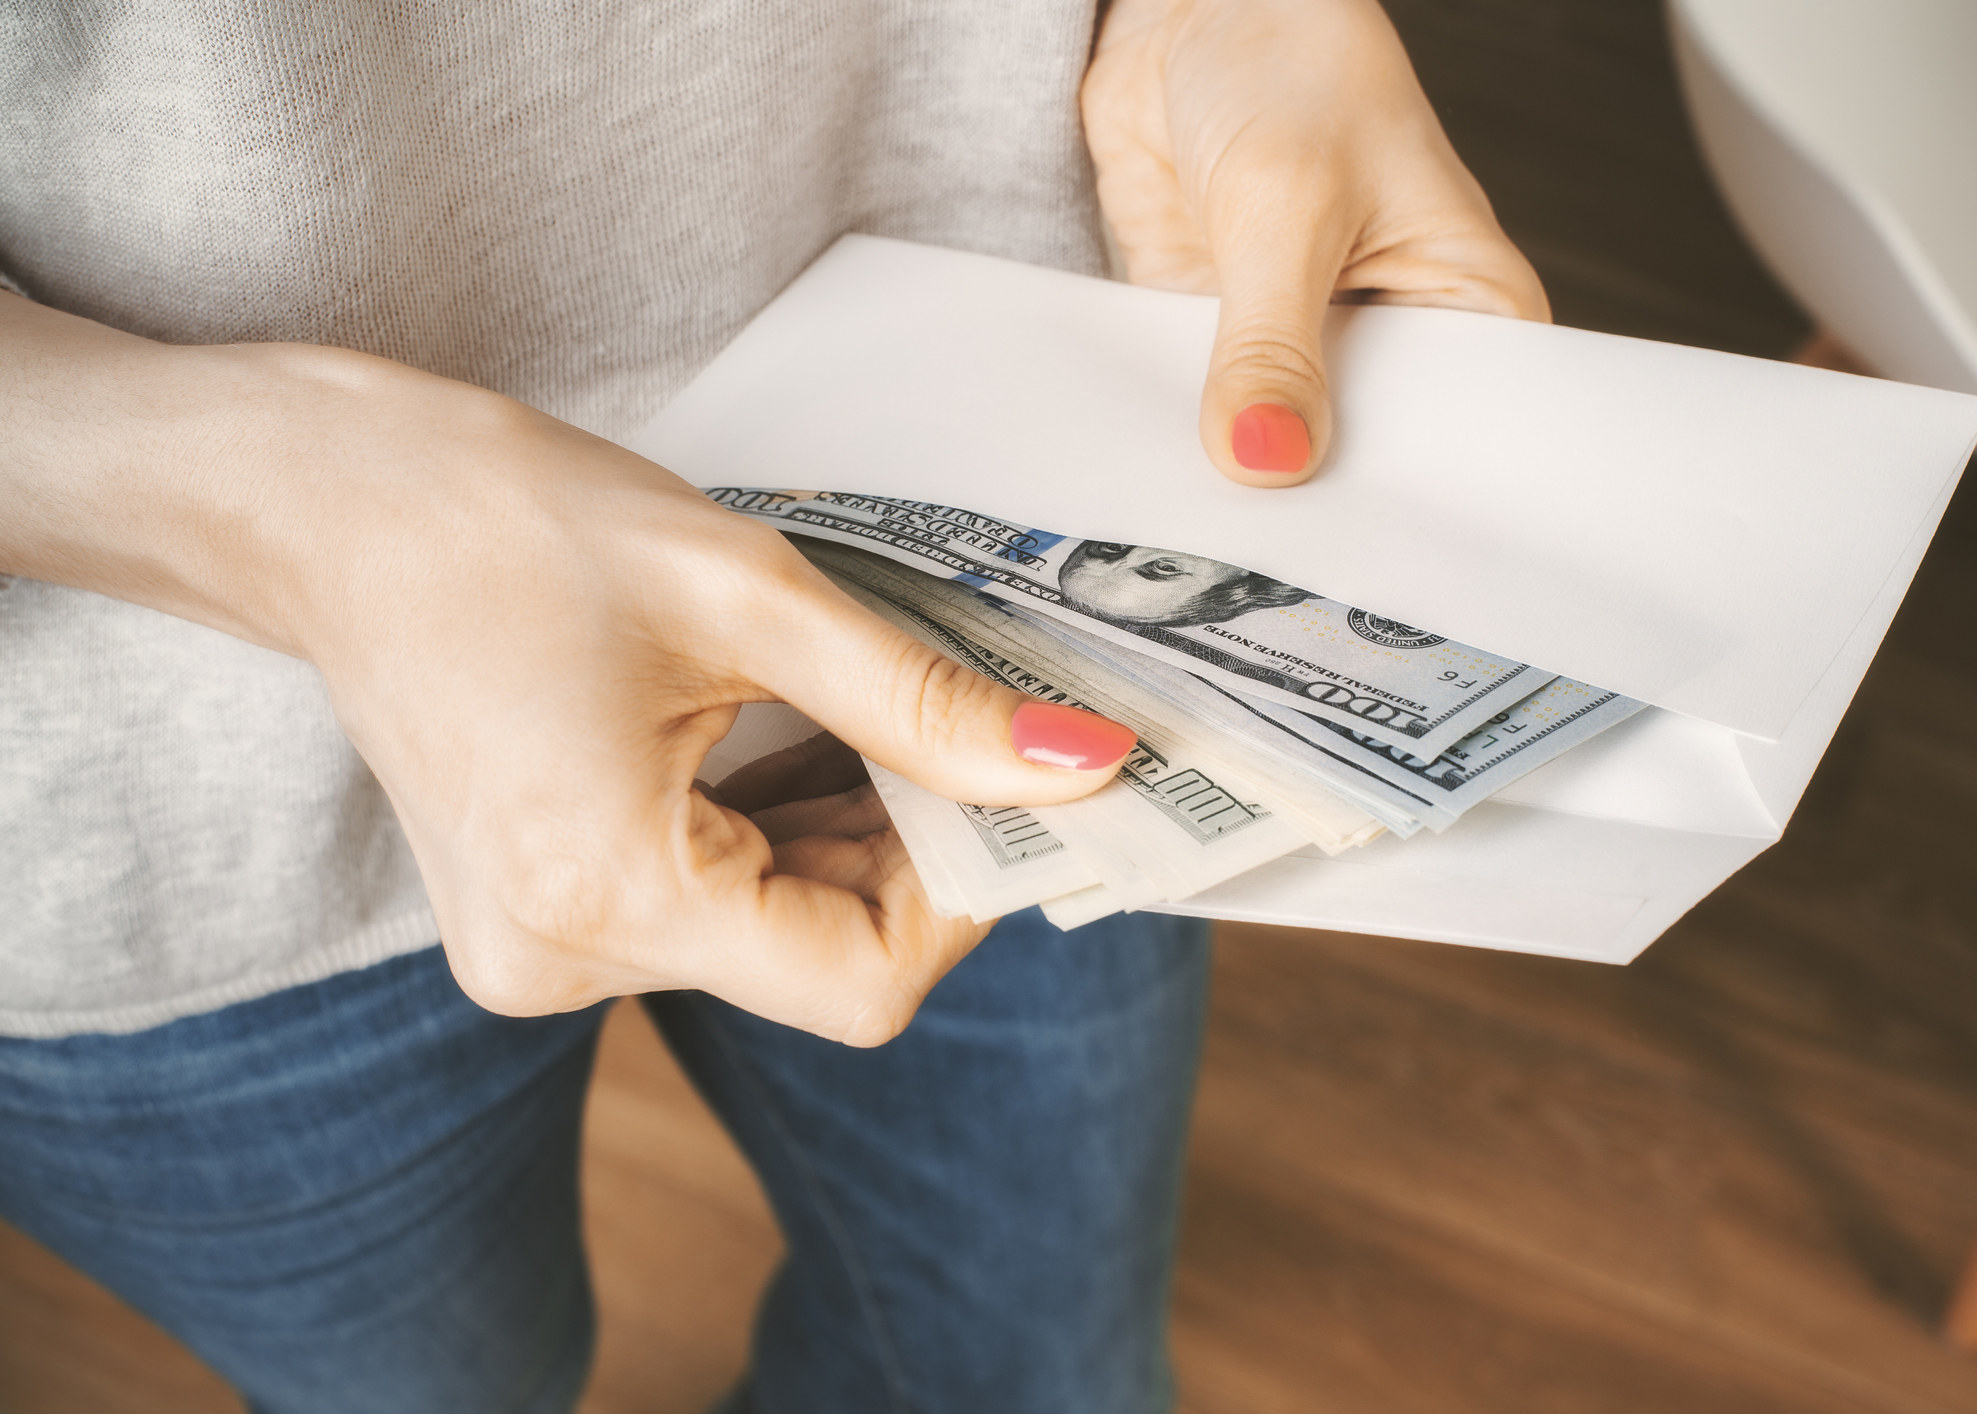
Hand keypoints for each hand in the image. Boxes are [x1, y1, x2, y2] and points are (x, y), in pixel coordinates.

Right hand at [0, 302, 1136, 1043]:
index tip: (1025, 787)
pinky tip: (812, 744)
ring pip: (774, 933)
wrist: (326, 501)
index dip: (966, 893)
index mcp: (604, 892)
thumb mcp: (749, 597)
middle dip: (923, 849)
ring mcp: (540, 950)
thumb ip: (924, 705)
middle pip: (822, 957)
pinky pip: (710, 907)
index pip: (860, 980)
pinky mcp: (540, 915)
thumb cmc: (509, 520)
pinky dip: (784, 836)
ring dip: (857, 836)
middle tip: (983, 732)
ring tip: (886, 717)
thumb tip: (1081, 767)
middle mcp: (560, 959)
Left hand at [1083, 0, 1548, 485]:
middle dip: (1313, 485)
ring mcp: (1307, 344)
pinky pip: (1204, 410)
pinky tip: (1159, 455)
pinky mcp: (1226, 340)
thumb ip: (1272, 344)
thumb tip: (1266, 458)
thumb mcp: (1288, 206)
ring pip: (1278, 441)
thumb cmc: (1288, 63)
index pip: (1466, 432)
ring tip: (1202, 498)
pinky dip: (1180, 429)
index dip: (1412, 487)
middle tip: (1267, 529)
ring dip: (1233, 462)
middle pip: (1366, 452)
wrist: (1186, 14)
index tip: (1355, 533)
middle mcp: (1393, 335)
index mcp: (1469, 304)